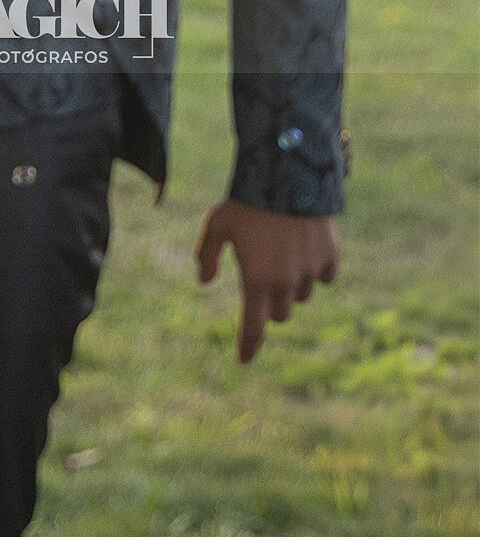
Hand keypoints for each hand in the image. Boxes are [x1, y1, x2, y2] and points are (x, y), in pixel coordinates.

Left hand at [195, 198, 339, 362]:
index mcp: (257, 280)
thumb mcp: (215, 225)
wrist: (286, 176)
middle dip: (270, 304)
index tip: (244, 360)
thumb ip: (206, 255)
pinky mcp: (331, 257)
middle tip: (261, 278)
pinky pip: (324, 276)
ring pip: (303, 296)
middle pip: (281, 313)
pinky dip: (315, 269)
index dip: (248, 345)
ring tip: (280, 253)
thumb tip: (205, 281)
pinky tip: (303, 247)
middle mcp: (287, 283)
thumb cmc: (245, 202)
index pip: (253, 326)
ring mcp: (312, 272)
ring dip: (292, 286)